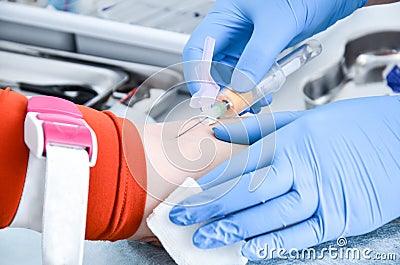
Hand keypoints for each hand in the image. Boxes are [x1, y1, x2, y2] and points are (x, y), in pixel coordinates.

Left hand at [169, 96, 399, 260]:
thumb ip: (259, 128)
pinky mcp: (338, 219)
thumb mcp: (303, 119)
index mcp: (292, 142)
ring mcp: (321, 196)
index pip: (242, 164)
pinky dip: (273, 245)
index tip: (190, 190)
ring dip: (235, 229)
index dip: (212, 180)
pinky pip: (300, 236)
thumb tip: (222, 131)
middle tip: (183, 218)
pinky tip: (248, 251)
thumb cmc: (352, 126)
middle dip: (211, 207)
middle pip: (248, 192)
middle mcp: (303, 169)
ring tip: (206, 238)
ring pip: (269, 216)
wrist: (399, 140)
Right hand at [183, 0, 366, 112]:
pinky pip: (251, 74)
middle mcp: (233, 30)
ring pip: (233, 73)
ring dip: (239, 92)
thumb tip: (241, 85)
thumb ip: (258, 56)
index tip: (208, 98)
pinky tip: (262, 94)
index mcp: (225, 16)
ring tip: (250, 103)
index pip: (198, 50)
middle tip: (230, 107)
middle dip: (220, 89)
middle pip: (213, 66)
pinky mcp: (264, 50)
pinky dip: (254, 88)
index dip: (198, 76)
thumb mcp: (278, 24)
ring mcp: (248, 41)